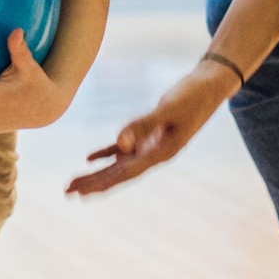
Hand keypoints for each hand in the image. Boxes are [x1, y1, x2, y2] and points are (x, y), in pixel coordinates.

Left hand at [66, 64, 235, 195]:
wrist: (210, 86)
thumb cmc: (193, 96)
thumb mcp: (168, 109)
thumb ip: (144, 125)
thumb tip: (119, 143)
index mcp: (162, 153)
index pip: (126, 172)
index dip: (103, 182)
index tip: (82, 192)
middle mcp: (155, 154)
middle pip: (119, 173)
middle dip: (94, 183)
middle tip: (68, 192)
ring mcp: (152, 146)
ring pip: (118, 164)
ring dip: (97, 173)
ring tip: (74, 184)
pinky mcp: (149, 134)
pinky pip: (123, 149)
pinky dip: (106, 154)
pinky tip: (89, 159)